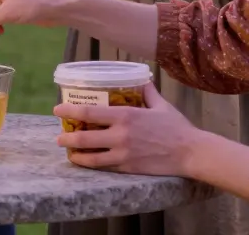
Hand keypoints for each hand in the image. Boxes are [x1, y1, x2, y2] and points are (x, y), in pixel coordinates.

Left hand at [55, 84, 197, 176]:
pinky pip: (104, 168)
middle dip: (66, 137)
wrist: (191, 153)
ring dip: (75, 154)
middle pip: (83, 138)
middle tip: (58, 136)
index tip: (57, 109)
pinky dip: (91, 165)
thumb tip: (141, 78)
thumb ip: (147, 91)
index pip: (89, 113)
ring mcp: (123, 154)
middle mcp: (120, 135)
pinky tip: (85, 162)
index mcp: (125, 116)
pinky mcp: (128, 168)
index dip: (69, 111)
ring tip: (68, 151)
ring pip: (90, 157)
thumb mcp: (160, 104)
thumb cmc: (176, 127)